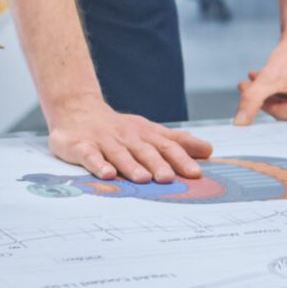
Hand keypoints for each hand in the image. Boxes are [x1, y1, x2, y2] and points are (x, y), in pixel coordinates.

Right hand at [48, 96, 212, 182]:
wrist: (77, 109)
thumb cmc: (119, 128)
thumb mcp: (149, 131)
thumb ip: (177, 142)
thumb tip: (209, 150)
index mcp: (144, 134)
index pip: (166, 146)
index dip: (181, 159)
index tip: (195, 173)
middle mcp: (126, 137)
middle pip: (144, 151)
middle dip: (157, 164)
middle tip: (169, 179)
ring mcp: (103, 141)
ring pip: (119, 154)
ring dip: (131, 166)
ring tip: (142, 178)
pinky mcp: (80, 146)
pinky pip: (89, 155)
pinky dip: (98, 164)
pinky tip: (106, 174)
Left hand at [234, 32, 286, 124]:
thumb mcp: (269, 77)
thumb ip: (252, 100)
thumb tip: (238, 125)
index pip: (284, 115)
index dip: (262, 101)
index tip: (244, 86)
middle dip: (268, 99)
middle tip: (247, 84)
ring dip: (275, 97)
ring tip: (256, 80)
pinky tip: (273, 84)